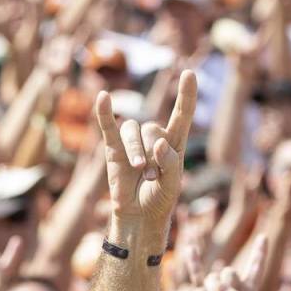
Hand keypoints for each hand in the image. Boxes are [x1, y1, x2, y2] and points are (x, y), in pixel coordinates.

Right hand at [94, 70, 196, 247]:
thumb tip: (158, 143)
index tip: (189, 74)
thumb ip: (170, 162)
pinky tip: (102, 97)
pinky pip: (108, 126)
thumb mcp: (173, 184)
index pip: (182, 113)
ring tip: (140, 170)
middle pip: (153, 128)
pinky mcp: (113, 149)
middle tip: (153, 177)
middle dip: (153, 152)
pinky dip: (104, 112)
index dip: (186, 95)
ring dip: (136, 150)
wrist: (138, 217)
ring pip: (133, 130)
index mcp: (174, 142)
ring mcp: (132, 142)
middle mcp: (153, 138)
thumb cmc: (159, 200)